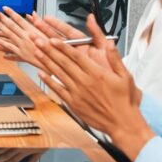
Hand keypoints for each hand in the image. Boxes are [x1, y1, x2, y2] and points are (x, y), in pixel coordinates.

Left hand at [0, 6, 48, 62]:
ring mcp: (22, 46)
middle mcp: (26, 37)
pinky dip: (3, 46)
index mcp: (32, 31)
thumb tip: (32, 13)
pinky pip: (10, 49)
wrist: (55, 60)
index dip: (11, 13)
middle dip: (2, 18)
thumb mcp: (49, 31)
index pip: (19, 19)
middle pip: (11, 26)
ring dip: (0, 30)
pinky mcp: (21, 54)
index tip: (5, 8)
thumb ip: (39, 22)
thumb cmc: (53, 46)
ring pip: (8, 37)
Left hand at [34, 14, 153, 159]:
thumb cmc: (124, 100)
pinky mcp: (73, 103)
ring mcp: (77, 93)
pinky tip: (41, 74)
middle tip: (38, 40)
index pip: (76, 56)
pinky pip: (58, 90)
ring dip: (46, 62)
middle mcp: (84, 81)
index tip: (52, 38)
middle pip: (63, 62)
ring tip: (36, 52)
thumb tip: (109, 43)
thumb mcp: (125, 76)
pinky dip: (49, 81)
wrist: (122, 123)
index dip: (62, 46)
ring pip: (58, 73)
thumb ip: (115, 58)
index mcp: (96, 73)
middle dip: (49, 50)